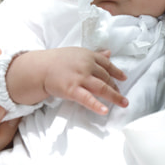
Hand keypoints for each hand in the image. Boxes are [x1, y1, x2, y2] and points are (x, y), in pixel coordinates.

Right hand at [7, 47, 128, 114]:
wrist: (40, 67)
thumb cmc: (59, 60)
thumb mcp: (78, 53)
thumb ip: (95, 55)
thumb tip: (109, 53)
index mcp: (88, 55)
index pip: (107, 64)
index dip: (117, 72)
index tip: (124, 78)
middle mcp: (86, 65)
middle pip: (106, 77)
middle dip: (115, 87)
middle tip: (121, 96)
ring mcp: (80, 77)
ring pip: (102, 87)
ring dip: (115, 96)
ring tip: (123, 103)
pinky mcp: (72, 90)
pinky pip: (87, 98)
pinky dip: (97, 105)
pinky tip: (105, 110)